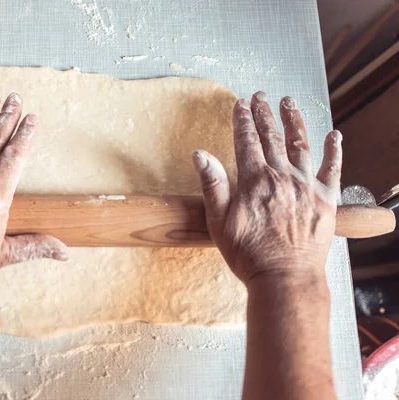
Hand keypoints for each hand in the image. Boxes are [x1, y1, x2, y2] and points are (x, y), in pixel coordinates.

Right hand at [193, 92, 341, 283]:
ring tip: (289, 102)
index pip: (247, 140)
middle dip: (264, 113)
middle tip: (261, 96)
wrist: (284, 278)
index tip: (240, 103)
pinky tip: (334, 136)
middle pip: (272, 137)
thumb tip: (200, 154)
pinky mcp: (326, 200)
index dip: (242, 119)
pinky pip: (333, 169)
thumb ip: (212, 185)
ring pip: (301, 144)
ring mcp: (306, 186)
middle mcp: (282, 177)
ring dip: (294, 121)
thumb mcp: (218, 222)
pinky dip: (334, 151)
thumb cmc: (248, 254)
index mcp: (255, 181)